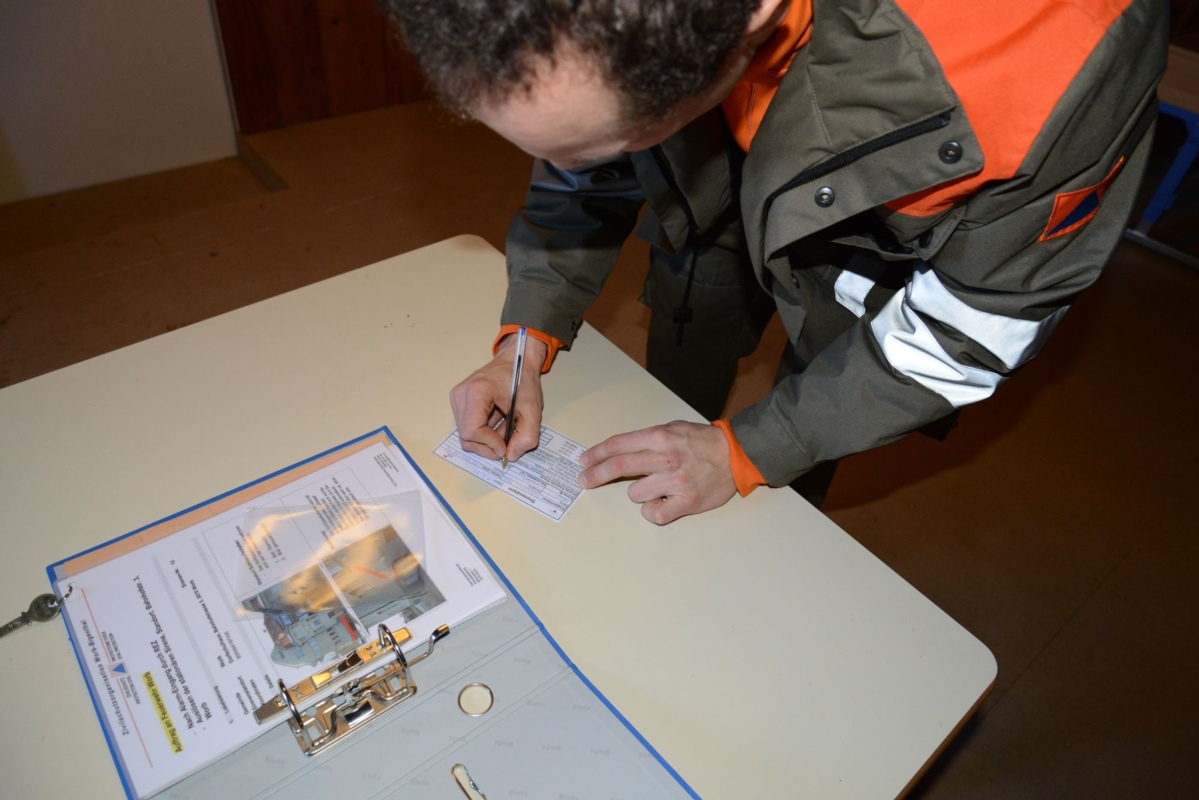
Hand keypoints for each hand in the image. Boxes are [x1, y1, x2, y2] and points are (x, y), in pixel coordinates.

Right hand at [450, 334, 546, 463]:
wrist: (516, 359)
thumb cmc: (523, 379)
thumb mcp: (533, 409)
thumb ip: (527, 435)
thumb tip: (512, 455)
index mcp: (477, 391)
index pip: (472, 430)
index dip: (489, 444)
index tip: (506, 446)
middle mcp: (461, 394)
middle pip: (466, 436)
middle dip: (488, 445)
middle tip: (508, 442)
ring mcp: (457, 397)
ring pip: (466, 434)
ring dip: (487, 439)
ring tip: (506, 428)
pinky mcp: (458, 401)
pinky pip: (467, 426)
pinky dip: (484, 431)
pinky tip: (499, 422)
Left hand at [578, 421, 735, 524]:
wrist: (736, 455)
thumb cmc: (702, 442)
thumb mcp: (673, 429)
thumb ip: (647, 439)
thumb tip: (618, 450)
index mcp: (659, 437)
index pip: (618, 445)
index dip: (596, 454)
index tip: (585, 461)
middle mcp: (665, 458)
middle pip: (618, 467)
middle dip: (595, 475)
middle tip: (585, 480)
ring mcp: (675, 482)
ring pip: (634, 494)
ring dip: (638, 492)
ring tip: (656, 486)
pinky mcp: (685, 502)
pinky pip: (654, 513)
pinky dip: (652, 510)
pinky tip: (660, 503)